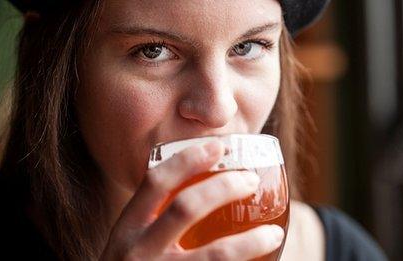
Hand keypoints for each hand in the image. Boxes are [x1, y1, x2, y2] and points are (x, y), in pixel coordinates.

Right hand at [100, 140, 284, 259]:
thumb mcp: (134, 242)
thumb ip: (158, 220)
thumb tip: (210, 191)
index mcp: (127, 229)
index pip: (155, 182)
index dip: (188, 160)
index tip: (219, 146)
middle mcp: (138, 252)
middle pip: (186, 208)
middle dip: (224, 188)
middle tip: (251, 181)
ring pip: (214, 256)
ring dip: (250, 242)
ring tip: (274, 233)